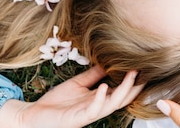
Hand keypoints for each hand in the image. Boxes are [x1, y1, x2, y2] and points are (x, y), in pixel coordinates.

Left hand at [0, 66, 142, 127]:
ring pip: (113, 104)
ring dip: (124, 90)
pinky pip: (93, 110)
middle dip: (136, 86)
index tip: (144, 66)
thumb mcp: (77, 84)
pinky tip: (105, 86)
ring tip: (132, 75)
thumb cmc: (55, 102)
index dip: (133, 80)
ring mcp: (88, 113)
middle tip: (146, 71)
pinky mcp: (77, 119)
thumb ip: (93, 75)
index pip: (121, 91)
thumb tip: (108, 61)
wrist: (32, 115)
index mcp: (98, 99)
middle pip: (123, 98)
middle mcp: (97, 107)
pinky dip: (100, 98)